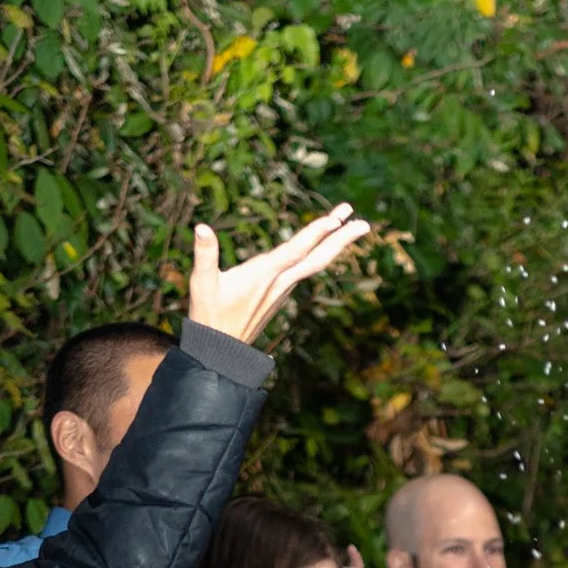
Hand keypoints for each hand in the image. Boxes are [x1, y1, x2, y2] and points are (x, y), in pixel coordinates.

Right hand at [188, 206, 374, 344]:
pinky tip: (327, 246)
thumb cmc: (210, 315)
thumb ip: (205, 254)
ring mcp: (284, 289)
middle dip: (341, 239)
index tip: (337, 219)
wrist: (222, 349)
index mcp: (264, 275)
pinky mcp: (281, 294)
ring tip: (352, 225)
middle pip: (318, 258)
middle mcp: (280, 282)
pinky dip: (320, 254)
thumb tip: (202, 227)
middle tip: (365, 223)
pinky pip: (306, 269)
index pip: (296, 250)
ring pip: (315, 263)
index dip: (316, 233)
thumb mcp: (202, 283)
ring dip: (335, 244)